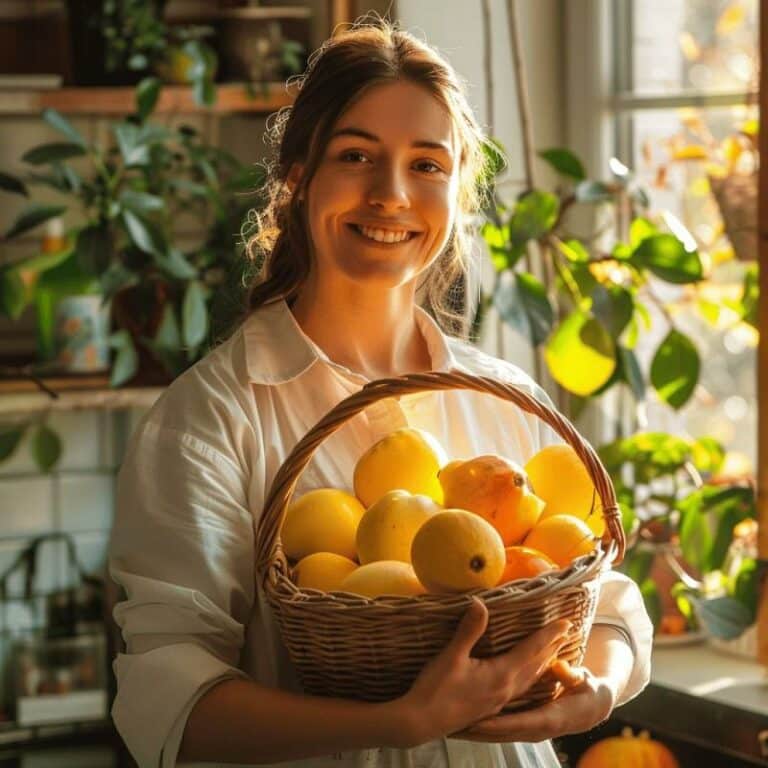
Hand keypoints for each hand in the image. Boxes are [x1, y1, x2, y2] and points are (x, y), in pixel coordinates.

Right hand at [394, 598, 571, 746]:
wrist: (421, 722)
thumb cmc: (436, 689)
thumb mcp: (451, 656)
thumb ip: (469, 630)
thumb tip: (480, 602)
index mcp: (501, 675)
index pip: (532, 650)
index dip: (548, 635)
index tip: (567, 623)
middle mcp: (506, 689)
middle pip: (536, 665)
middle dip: (551, 648)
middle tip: (566, 633)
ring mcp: (499, 700)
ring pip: (529, 679)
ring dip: (543, 664)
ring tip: (553, 653)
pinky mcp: (490, 707)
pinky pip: (520, 689)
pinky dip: (529, 678)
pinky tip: (524, 679)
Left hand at [450, 663, 616, 742]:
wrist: (594, 707)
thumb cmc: (587, 689)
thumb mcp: (581, 679)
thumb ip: (569, 674)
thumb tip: (560, 666)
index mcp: (548, 719)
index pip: (517, 723)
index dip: (495, 724)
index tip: (475, 721)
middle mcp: (536, 730)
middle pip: (501, 734)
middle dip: (477, 733)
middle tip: (451, 728)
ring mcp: (529, 731)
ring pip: (497, 735)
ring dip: (475, 733)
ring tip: (450, 729)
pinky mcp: (524, 727)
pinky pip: (500, 731)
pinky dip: (483, 730)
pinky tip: (465, 725)